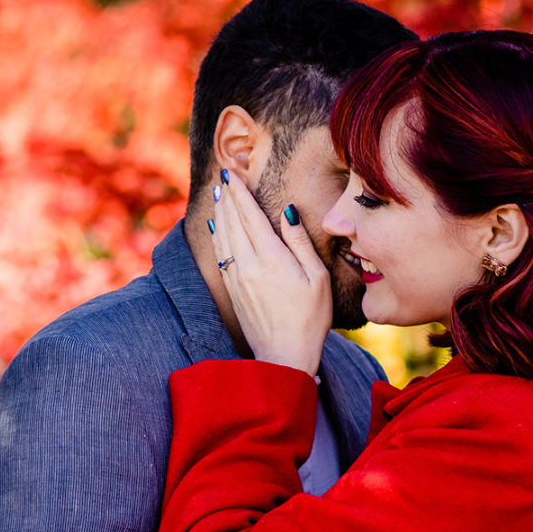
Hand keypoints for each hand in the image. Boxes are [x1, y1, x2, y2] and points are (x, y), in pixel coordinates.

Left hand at [211, 169, 331, 375]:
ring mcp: (237, 278)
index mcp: (271, 258)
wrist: (283, 356)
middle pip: (233, 223)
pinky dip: (217, 236)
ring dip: (220, 214)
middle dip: (228, 198)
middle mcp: (248, 265)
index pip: (250, 216)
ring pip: (223, 238)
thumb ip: (300, 243)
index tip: (234, 174)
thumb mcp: (317, 278)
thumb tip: (287, 212)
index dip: (241, 194)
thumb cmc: (309, 319)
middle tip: (223, 176)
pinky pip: (220, 255)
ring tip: (218, 195)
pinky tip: (215, 228)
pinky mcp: (232, 291)